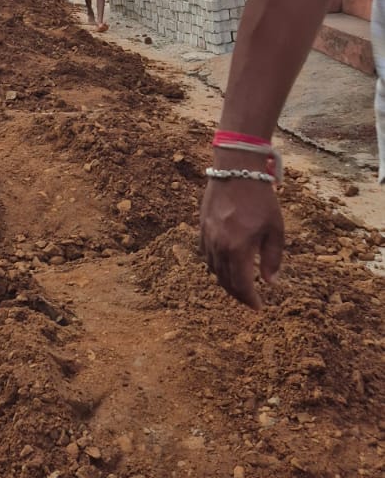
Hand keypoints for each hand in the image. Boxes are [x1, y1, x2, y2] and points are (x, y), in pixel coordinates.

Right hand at [199, 177, 284, 309]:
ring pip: (213, 270)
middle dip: (238, 294)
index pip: (241, 285)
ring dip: (226, 282)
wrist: (236, 170)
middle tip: (250, 300)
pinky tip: (225, 265)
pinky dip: (215, 266)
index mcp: (238, 248)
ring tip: (239, 285)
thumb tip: (271, 282)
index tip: (259, 307)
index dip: (250, 300)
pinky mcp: (202, 228)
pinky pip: (206, 255)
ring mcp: (207, 237)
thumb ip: (272, 258)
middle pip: (225, 281)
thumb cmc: (261, 198)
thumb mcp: (275, 229)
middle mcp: (219, 246)